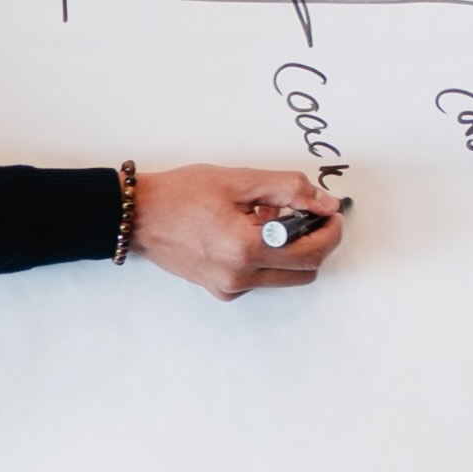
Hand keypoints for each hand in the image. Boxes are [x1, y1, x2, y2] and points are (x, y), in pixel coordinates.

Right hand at [127, 167, 349, 298]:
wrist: (139, 216)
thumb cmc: (180, 195)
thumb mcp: (239, 181)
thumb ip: (289, 189)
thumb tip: (325, 203)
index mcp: (245, 248)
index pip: (311, 251)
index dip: (331, 232)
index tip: (332, 215)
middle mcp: (239, 276)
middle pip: (305, 271)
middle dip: (316, 243)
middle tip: (311, 216)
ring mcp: (230, 287)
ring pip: (285, 278)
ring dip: (292, 252)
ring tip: (271, 221)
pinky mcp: (222, 290)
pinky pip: (261, 279)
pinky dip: (268, 259)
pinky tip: (249, 234)